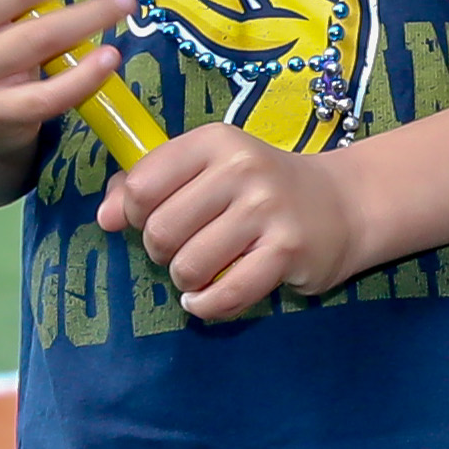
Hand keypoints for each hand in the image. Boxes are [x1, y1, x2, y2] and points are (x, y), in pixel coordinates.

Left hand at [97, 123, 390, 321]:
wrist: (342, 205)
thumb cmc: (260, 188)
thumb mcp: (207, 170)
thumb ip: (148, 185)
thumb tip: (105, 217)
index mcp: (214, 142)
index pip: (141, 186)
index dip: (136, 215)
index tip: (158, 219)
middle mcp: (241, 169)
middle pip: (160, 232)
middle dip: (163, 252)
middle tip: (186, 249)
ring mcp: (267, 210)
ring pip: (189, 267)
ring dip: (188, 280)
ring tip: (205, 270)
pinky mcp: (288, 251)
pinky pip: (225, 295)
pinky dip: (207, 306)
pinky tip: (209, 298)